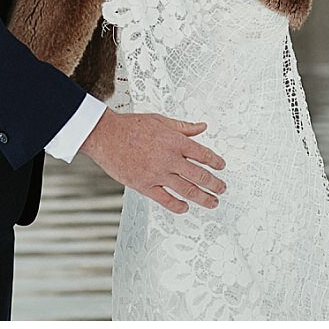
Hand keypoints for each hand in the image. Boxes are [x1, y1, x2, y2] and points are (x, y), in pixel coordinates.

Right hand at [81, 109, 226, 213]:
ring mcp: (157, 174)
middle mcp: (169, 159)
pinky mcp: (144, 185)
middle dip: (215, 184)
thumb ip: (183, 127)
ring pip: (187, 190)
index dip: (215, 162)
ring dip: (203, 198)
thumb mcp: (160, 120)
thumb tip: (202, 127)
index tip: (221, 167)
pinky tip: (185, 208)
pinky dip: (178, 206)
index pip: (203, 154)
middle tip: (222, 188)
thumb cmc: (131, 125)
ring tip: (213, 202)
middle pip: (199, 175)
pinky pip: (166, 200)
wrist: (105, 135)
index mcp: (175, 141)